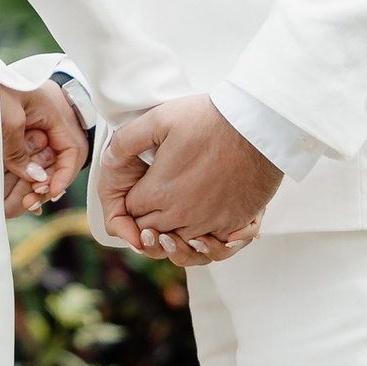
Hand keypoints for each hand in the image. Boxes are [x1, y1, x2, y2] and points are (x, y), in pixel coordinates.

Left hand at [2, 77, 87, 215]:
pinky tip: (21, 191)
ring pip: (45, 161)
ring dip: (37, 182)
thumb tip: (35, 178)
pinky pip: (32, 156)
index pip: (71, 150)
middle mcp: (50, 122)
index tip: (51, 191)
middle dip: (49, 183)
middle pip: (60, 160)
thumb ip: (20, 150)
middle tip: (31, 202)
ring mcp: (38, 126)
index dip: (64, 174)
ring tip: (23, 202)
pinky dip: (27, 173)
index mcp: (54, 113)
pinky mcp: (25, 131)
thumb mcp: (7, 118)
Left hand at [100, 94, 279, 263]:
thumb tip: (108, 160)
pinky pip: (211, 247)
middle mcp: (182, 215)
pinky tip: (203, 223)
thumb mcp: (158, 118)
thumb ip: (126, 141)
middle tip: (155, 196)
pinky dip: (204, 240)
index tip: (140, 186)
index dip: (131, 199)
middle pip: (151, 230)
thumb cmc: (210, 119)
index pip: (130, 212)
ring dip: (174, 231)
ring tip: (176, 211)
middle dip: (147, 218)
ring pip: (180, 243)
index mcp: (159, 192)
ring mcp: (209, 223)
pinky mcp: (234, 225)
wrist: (258, 126)